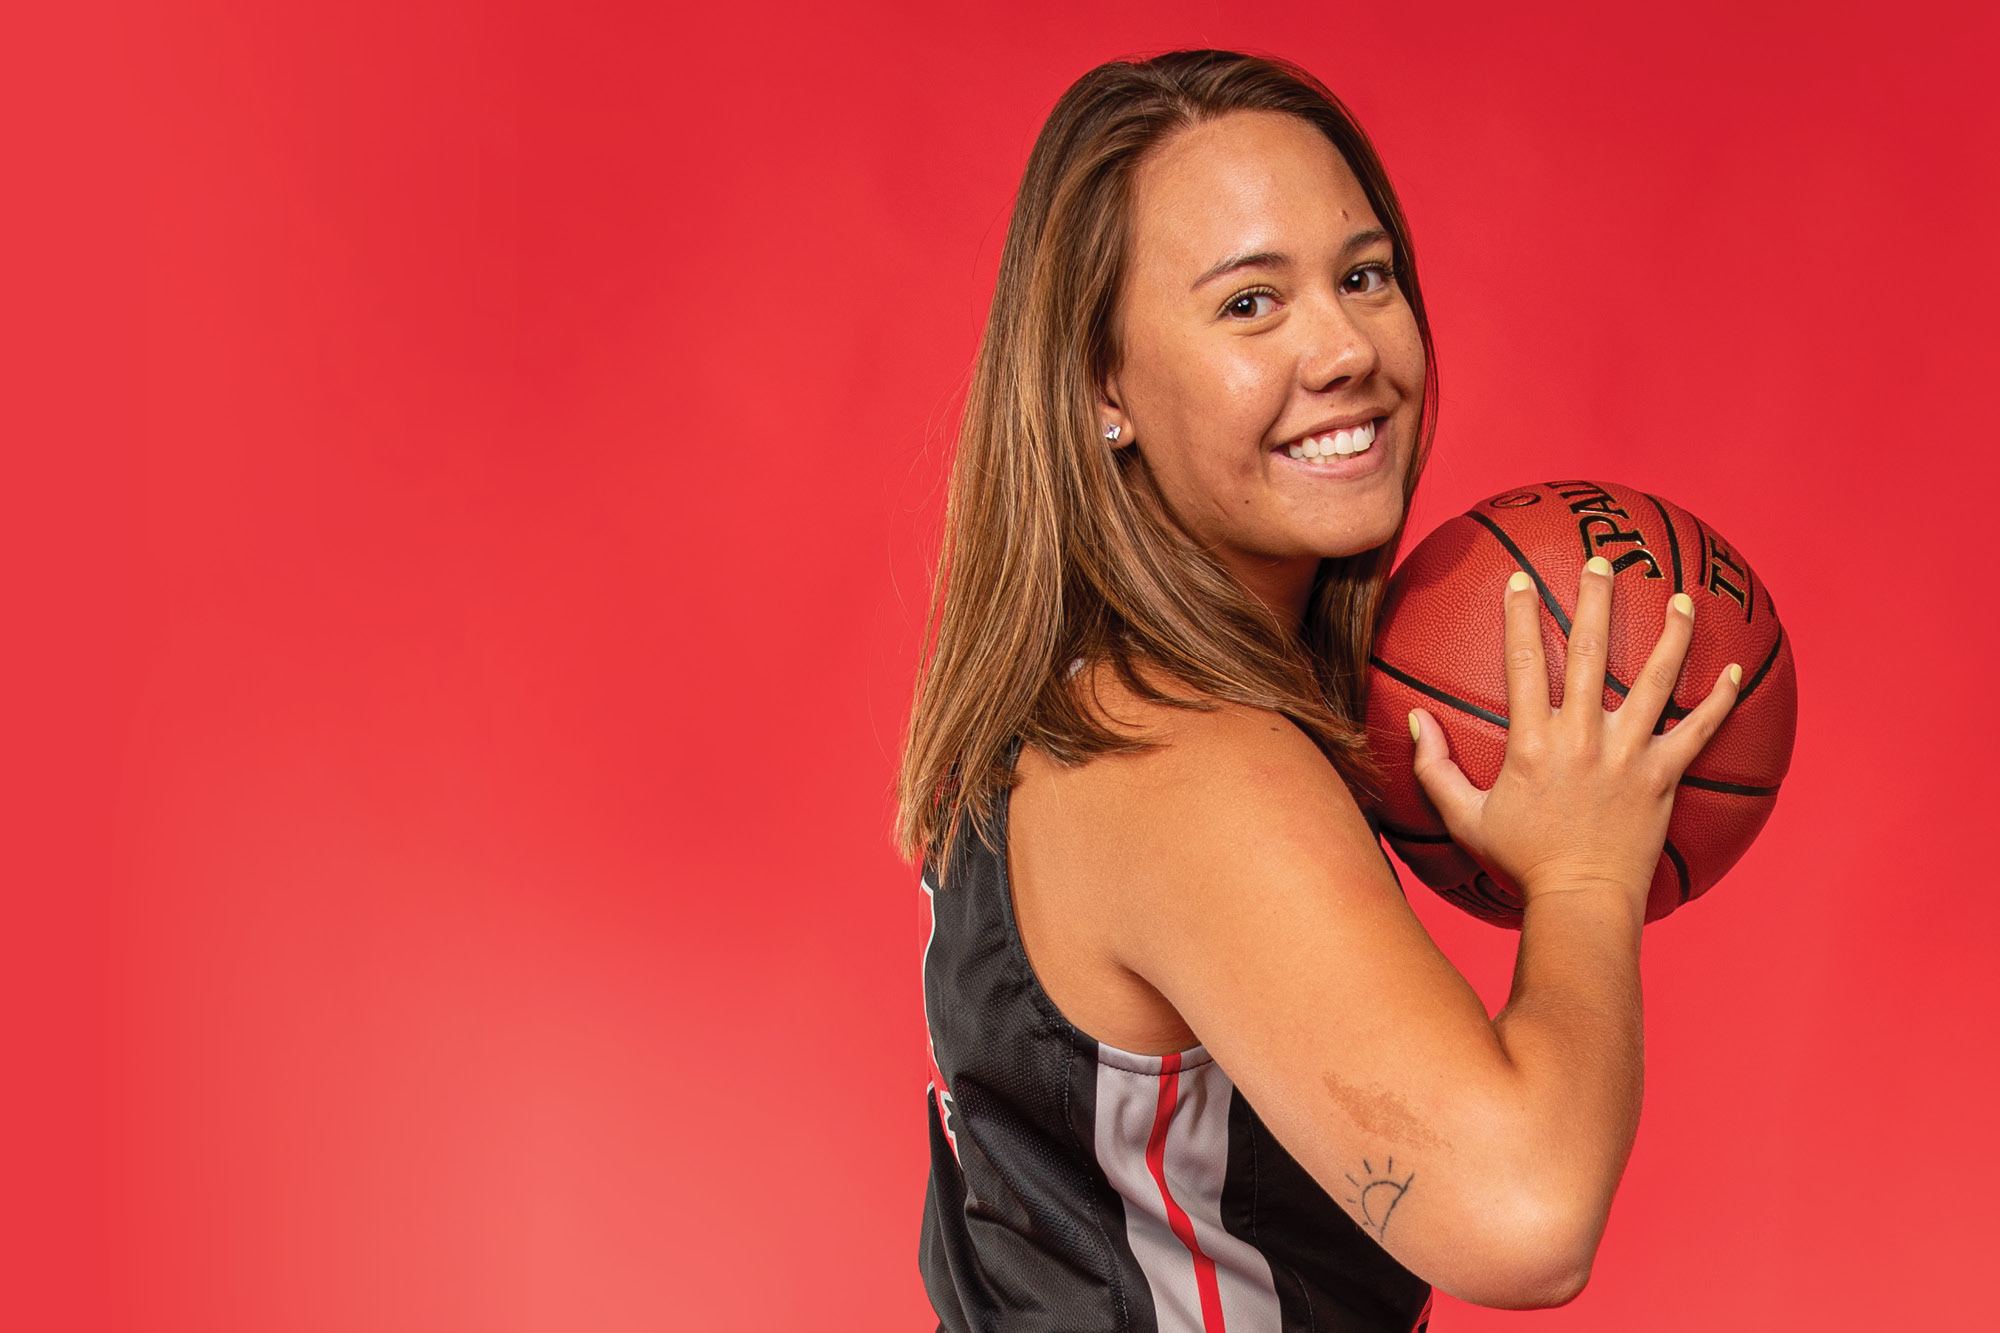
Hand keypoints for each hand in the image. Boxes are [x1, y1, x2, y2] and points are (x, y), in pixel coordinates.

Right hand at [1408, 557, 1741, 909]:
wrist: (1580, 901)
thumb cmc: (1520, 861)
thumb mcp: (1463, 816)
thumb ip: (1435, 767)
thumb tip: (1418, 721)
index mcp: (1532, 741)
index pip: (1523, 661)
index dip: (1520, 615)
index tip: (1521, 580)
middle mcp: (1581, 738)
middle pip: (1592, 652)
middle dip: (1596, 600)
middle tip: (1603, 561)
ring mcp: (1627, 755)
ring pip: (1655, 681)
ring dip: (1671, 635)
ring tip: (1681, 598)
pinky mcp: (1663, 777)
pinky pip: (1699, 732)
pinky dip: (1720, 701)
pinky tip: (1735, 672)